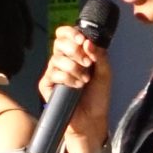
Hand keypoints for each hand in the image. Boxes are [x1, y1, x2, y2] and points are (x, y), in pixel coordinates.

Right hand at [38, 24, 113, 152]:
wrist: (92, 119)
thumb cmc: (97, 97)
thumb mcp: (105, 73)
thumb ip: (100, 55)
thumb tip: (88, 42)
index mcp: (75, 53)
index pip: (65, 34)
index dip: (71, 33)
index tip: (82, 40)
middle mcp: (63, 60)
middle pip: (58, 43)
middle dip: (74, 50)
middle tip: (87, 63)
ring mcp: (54, 72)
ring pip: (56, 59)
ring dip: (73, 68)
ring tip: (84, 80)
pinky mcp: (47, 85)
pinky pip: (52, 74)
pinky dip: (67, 78)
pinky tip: (76, 86)